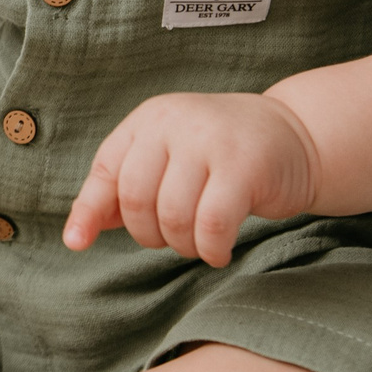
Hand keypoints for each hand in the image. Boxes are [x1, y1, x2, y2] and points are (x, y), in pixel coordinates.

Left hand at [61, 93, 321, 265]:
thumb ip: (122, 192)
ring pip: (173, 216)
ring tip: (199, 242)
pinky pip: (212, 224)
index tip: (77, 243)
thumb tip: (76, 236)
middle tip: (172, 238)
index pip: (106, 170)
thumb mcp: (167, 160)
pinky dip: (211, 249)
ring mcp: (209, 141)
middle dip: (149, 234)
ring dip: (182, 245)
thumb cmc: (220, 155)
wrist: (296, 134)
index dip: (89, 210)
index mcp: (148, 120)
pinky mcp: (244, 166)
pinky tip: (219, 251)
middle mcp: (174, 123)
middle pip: (135, 199)